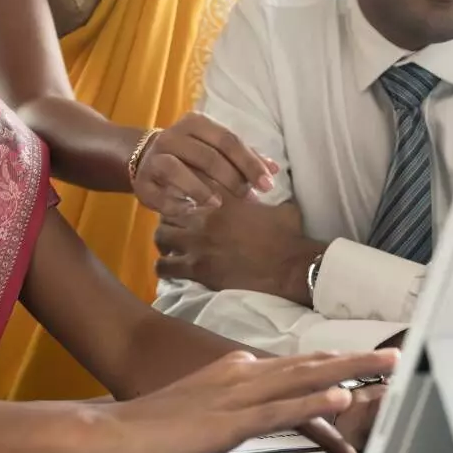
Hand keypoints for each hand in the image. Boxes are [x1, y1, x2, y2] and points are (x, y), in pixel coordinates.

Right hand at [93, 348, 398, 452]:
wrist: (110, 431)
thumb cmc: (148, 423)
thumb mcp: (200, 405)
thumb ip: (231, 400)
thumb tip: (252, 405)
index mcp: (236, 370)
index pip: (297, 364)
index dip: (335, 361)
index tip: (365, 362)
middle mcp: (242, 374)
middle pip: (311, 363)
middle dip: (356, 360)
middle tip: (395, 356)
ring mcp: (237, 396)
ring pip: (306, 380)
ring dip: (351, 373)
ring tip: (387, 369)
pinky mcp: (228, 422)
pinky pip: (280, 411)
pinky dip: (314, 404)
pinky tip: (340, 399)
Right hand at [131, 113, 277, 216]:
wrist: (145, 158)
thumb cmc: (192, 155)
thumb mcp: (216, 149)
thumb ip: (244, 157)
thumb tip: (274, 169)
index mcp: (196, 123)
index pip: (228, 140)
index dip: (249, 163)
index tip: (268, 184)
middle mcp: (173, 135)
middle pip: (207, 156)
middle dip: (232, 178)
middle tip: (249, 197)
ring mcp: (155, 156)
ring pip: (178, 170)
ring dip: (201, 189)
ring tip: (219, 204)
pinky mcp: (142, 179)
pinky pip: (160, 192)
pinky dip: (177, 203)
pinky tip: (192, 210)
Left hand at [155, 198, 323, 301]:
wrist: (290, 266)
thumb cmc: (289, 235)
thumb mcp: (278, 204)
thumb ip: (266, 196)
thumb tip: (271, 188)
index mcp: (224, 198)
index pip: (192, 183)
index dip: (186, 188)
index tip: (187, 197)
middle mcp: (205, 217)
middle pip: (169, 208)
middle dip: (172, 215)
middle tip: (179, 224)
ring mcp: (198, 243)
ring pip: (161, 235)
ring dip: (166, 239)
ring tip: (174, 246)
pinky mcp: (196, 269)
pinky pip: (164, 266)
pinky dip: (166, 266)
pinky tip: (174, 268)